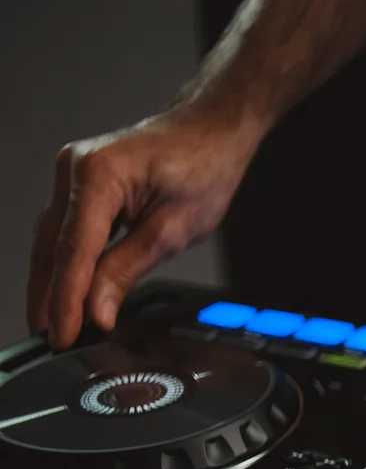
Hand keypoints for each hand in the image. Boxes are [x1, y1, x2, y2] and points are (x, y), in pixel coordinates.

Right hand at [28, 106, 262, 348]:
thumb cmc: (204, 166)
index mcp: (97, 175)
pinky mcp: (81, 182)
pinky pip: (66, 228)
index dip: (65, 299)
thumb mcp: (173, 229)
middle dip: (49, 296)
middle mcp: (74, 168)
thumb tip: (96, 310)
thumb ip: (127, 270)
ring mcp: (73, 172)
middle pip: (52, 246)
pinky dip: (66, 261)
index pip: (73, 251)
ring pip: (53, 239)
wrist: (212, 128)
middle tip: (49, 340)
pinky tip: (66, 290)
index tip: (63, 334)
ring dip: (51, 282)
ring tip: (52, 324)